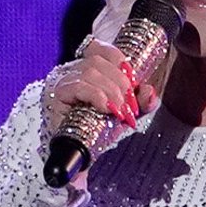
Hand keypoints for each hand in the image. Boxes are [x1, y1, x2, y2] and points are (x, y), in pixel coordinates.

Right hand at [40, 33, 158, 184]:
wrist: (76, 157)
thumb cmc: (96, 133)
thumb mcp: (124, 115)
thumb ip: (140, 103)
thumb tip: (150, 92)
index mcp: (86, 70)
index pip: (100, 48)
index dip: (119, 60)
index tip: (133, 82)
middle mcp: (71, 71)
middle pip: (99, 61)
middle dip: (120, 83)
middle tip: (129, 107)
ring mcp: (62, 81)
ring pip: (90, 71)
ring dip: (111, 91)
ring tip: (119, 112)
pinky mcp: (56, 95)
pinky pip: (78, 86)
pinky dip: (97, 96)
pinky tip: (106, 109)